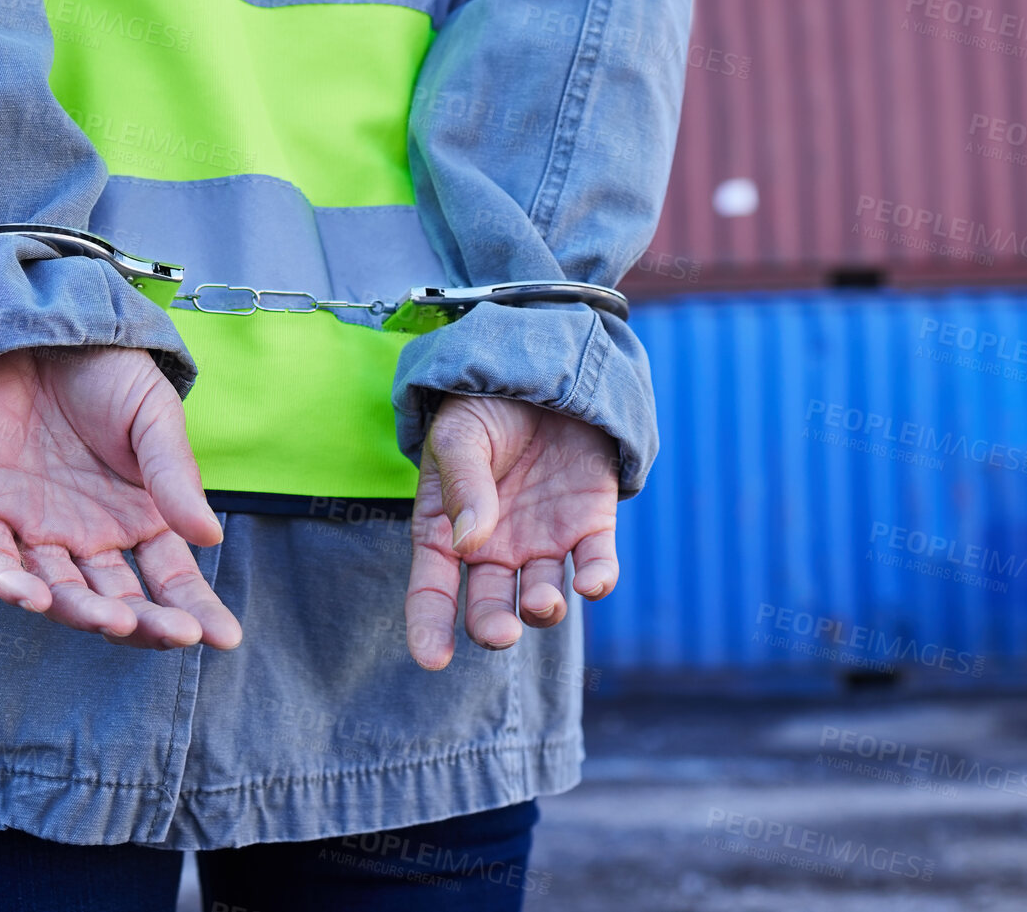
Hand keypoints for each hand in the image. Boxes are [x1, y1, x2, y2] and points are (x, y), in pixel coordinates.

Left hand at [0, 346, 239, 650]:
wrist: (34, 325)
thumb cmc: (102, 369)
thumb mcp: (152, 416)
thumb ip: (174, 476)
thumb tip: (211, 539)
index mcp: (140, 515)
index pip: (171, 578)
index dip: (196, 610)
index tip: (225, 638)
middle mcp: (91, 533)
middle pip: (119, 599)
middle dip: (147, 624)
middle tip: (173, 634)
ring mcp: (39, 527)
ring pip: (60, 591)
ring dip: (84, 613)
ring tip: (115, 619)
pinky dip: (9, 584)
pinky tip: (32, 597)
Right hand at [405, 395, 619, 669]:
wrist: (541, 368)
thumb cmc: (485, 405)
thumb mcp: (461, 435)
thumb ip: (464, 484)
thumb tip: (468, 542)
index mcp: (447, 531)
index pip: (432, 588)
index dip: (428, 626)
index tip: (432, 659)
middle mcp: (495, 548)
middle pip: (491, 605)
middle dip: (494, 624)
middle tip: (501, 632)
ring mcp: (544, 540)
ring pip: (543, 594)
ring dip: (544, 606)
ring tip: (545, 599)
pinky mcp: (590, 524)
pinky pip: (596, 563)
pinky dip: (598, 579)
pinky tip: (591, 584)